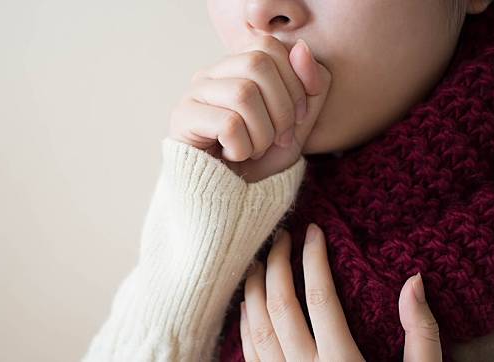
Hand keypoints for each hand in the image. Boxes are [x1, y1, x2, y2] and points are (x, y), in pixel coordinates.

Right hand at [168, 35, 331, 182]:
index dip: (294, 82)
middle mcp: (211, 73)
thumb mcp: (300, 123)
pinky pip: (228, 124)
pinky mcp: (182, 119)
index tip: (297, 119)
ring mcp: (193, 94)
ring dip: (262, 133)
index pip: (269, 46)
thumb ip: (311, 85)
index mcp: (237, 67)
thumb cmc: (261, 159)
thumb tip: (302, 50)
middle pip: (257, 63)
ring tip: (254, 150)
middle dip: (281, 108)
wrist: (231, 199)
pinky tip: (232, 156)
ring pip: (243, 93)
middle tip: (278, 139)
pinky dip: (242, 148)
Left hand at [240, 225, 441, 361]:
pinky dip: (244, 325)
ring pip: (255, 329)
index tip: (313, 231)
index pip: (319, 298)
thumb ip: (421, 335)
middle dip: (276, 265)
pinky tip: (248, 305)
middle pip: (279, 307)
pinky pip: (249, 355)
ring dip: (252, 290)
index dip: (313, 259)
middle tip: (279, 236)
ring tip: (256, 261)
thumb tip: (414, 281)